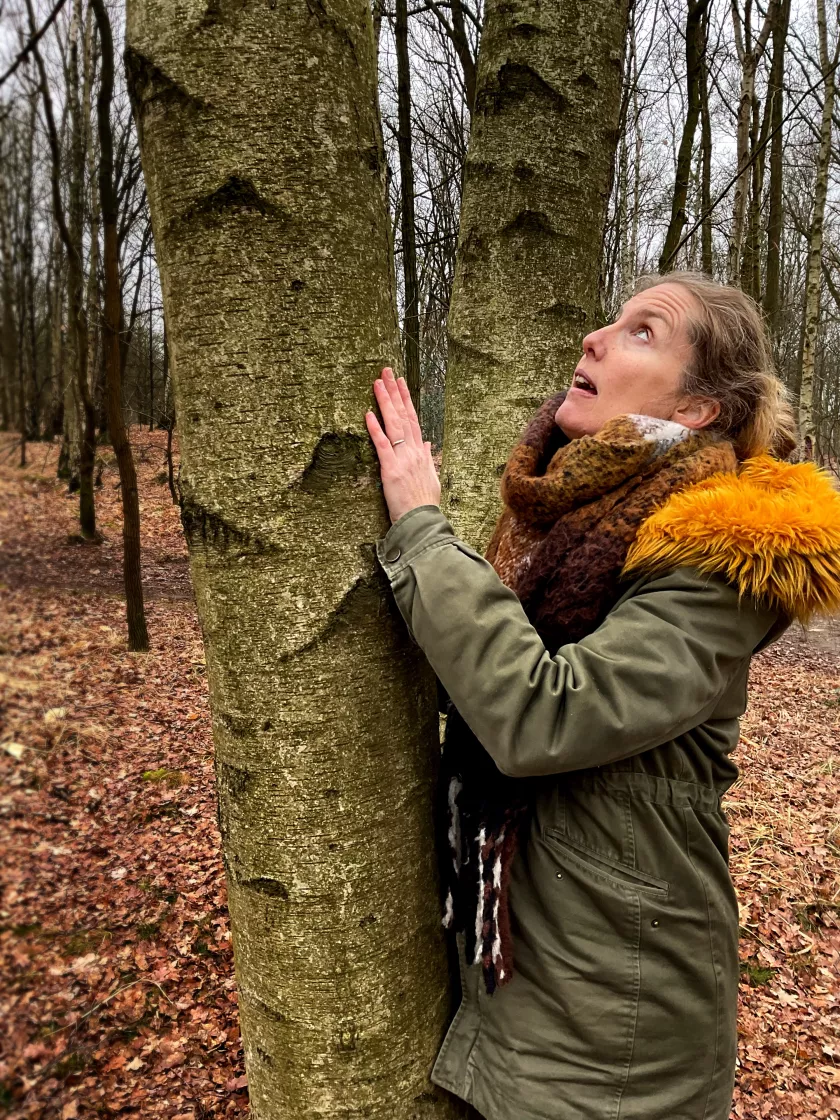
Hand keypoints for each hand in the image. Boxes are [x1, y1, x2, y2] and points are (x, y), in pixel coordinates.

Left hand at [366, 367, 440, 523]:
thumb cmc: (424, 503)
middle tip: (386, 372)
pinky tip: (368, 414)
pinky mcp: (391, 470)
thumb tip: (428, 443)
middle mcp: (414, 451)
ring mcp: (403, 459)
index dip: (406, 400)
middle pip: (403, 416)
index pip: (413, 420)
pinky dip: (375, 429)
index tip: (400, 383)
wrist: (424, 521)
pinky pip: (382, 445)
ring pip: (393, 425)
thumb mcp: (431, 477)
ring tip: (377, 384)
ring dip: (385, 402)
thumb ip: (428, 458)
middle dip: (394, 392)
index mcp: (421, 452)